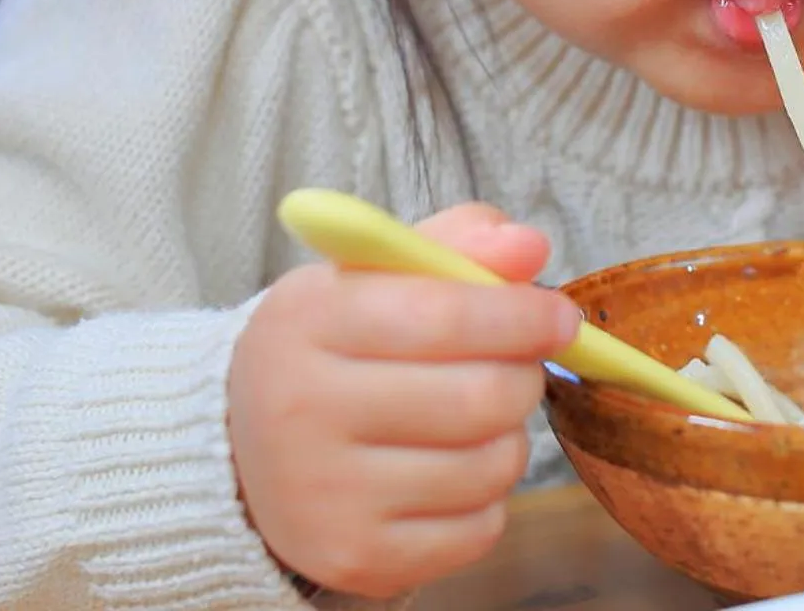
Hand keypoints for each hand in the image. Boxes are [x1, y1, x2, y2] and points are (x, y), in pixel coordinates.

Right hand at [228, 203, 580, 599]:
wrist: (241, 448)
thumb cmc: (331, 349)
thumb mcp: (372, 277)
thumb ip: (453, 245)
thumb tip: (529, 247)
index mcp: (307, 321)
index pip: (442, 315)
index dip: (520, 315)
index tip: (561, 315)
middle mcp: (303, 410)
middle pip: (477, 397)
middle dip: (524, 375)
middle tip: (521, 364)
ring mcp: (327, 495)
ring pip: (490, 465)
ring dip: (510, 436)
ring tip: (478, 417)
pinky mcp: (356, 558)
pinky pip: (480, 528)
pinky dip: (489, 496)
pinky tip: (452, 470)